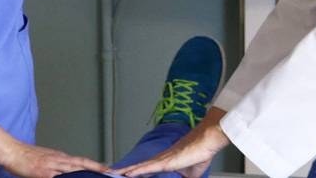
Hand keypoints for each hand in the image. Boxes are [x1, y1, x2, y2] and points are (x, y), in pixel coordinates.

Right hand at [0, 142, 108, 177]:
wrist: (11, 151)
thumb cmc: (25, 155)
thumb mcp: (44, 157)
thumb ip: (56, 163)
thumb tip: (66, 168)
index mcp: (59, 156)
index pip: (81, 161)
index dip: (94, 164)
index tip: (106, 168)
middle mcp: (58, 160)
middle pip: (81, 164)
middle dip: (97, 168)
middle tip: (111, 171)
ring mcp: (51, 166)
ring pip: (73, 169)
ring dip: (86, 172)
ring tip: (99, 175)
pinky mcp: (44, 173)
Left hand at [114, 120, 229, 176]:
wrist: (208, 141)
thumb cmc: (200, 153)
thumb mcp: (191, 174)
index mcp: (162, 163)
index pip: (143, 170)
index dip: (132, 173)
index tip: (121, 175)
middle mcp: (158, 160)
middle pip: (136, 167)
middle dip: (122, 171)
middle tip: (107, 172)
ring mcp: (161, 160)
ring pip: (138, 167)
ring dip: (124, 171)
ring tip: (110, 173)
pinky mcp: (166, 161)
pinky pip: (148, 167)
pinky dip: (137, 171)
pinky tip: (127, 174)